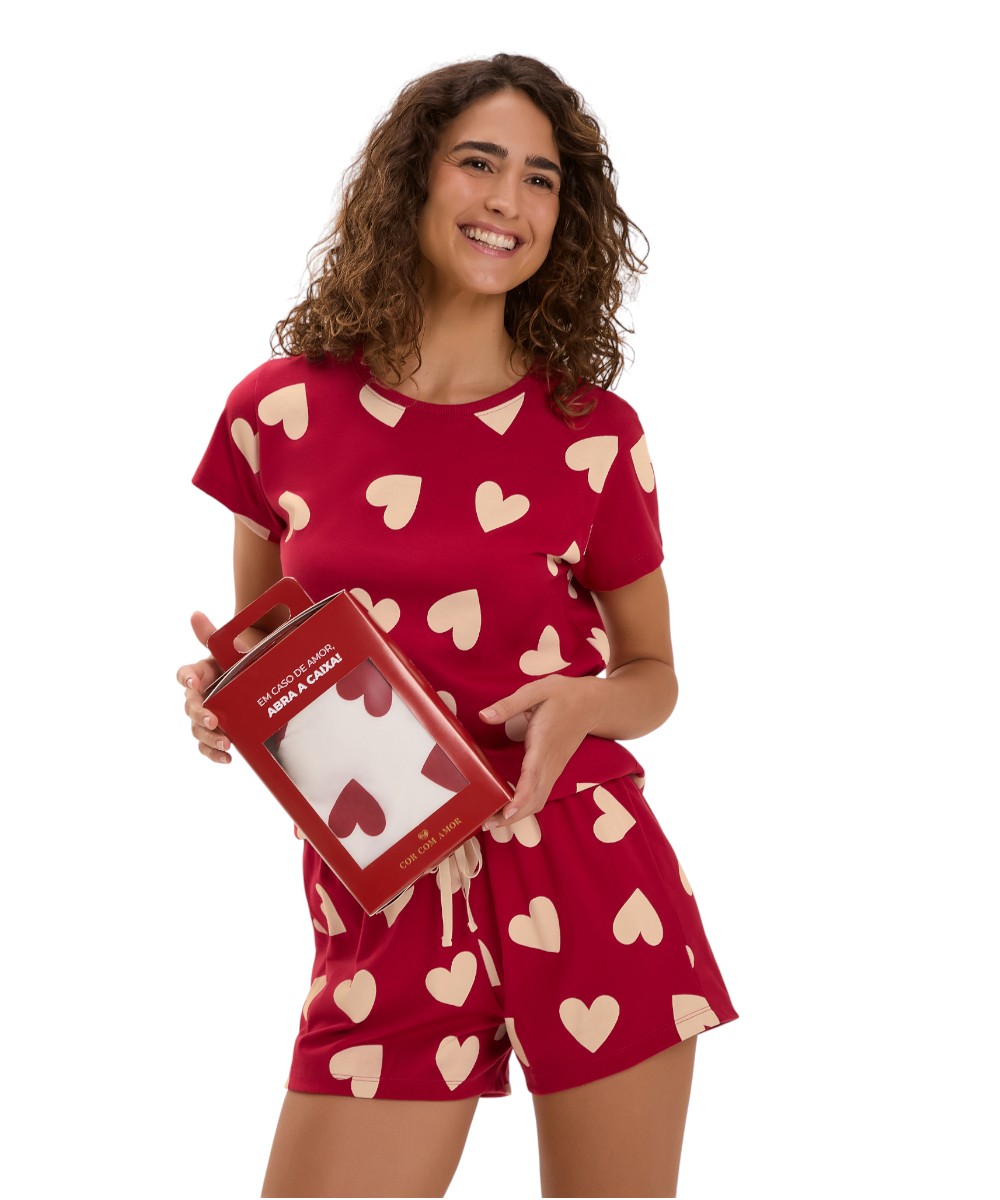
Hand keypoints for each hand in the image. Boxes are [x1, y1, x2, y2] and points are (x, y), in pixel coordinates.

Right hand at [176, 611, 245, 764]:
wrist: (266, 672)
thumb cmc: (249, 656)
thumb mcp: (241, 644)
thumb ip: (218, 634)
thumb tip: (196, 615)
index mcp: (203, 671)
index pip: (185, 675)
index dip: (187, 679)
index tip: (194, 683)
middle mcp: (202, 693)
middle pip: (190, 706)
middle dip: (200, 714)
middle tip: (214, 719)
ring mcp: (209, 712)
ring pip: (197, 728)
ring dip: (208, 737)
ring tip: (225, 743)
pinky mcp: (219, 729)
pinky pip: (208, 744)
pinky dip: (213, 753)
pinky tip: (227, 757)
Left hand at [477, 675, 604, 829]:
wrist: (593, 704)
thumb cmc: (564, 695)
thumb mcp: (536, 691)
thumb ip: (509, 704)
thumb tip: (484, 715)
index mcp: (543, 744)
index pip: (532, 777)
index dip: (520, 798)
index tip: (506, 813)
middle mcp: (550, 763)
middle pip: (535, 798)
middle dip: (512, 816)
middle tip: (486, 823)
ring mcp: (554, 769)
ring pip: (539, 800)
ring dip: (518, 815)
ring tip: (492, 821)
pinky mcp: (554, 770)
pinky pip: (541, 795)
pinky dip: (526, 806)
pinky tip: (509, 808)